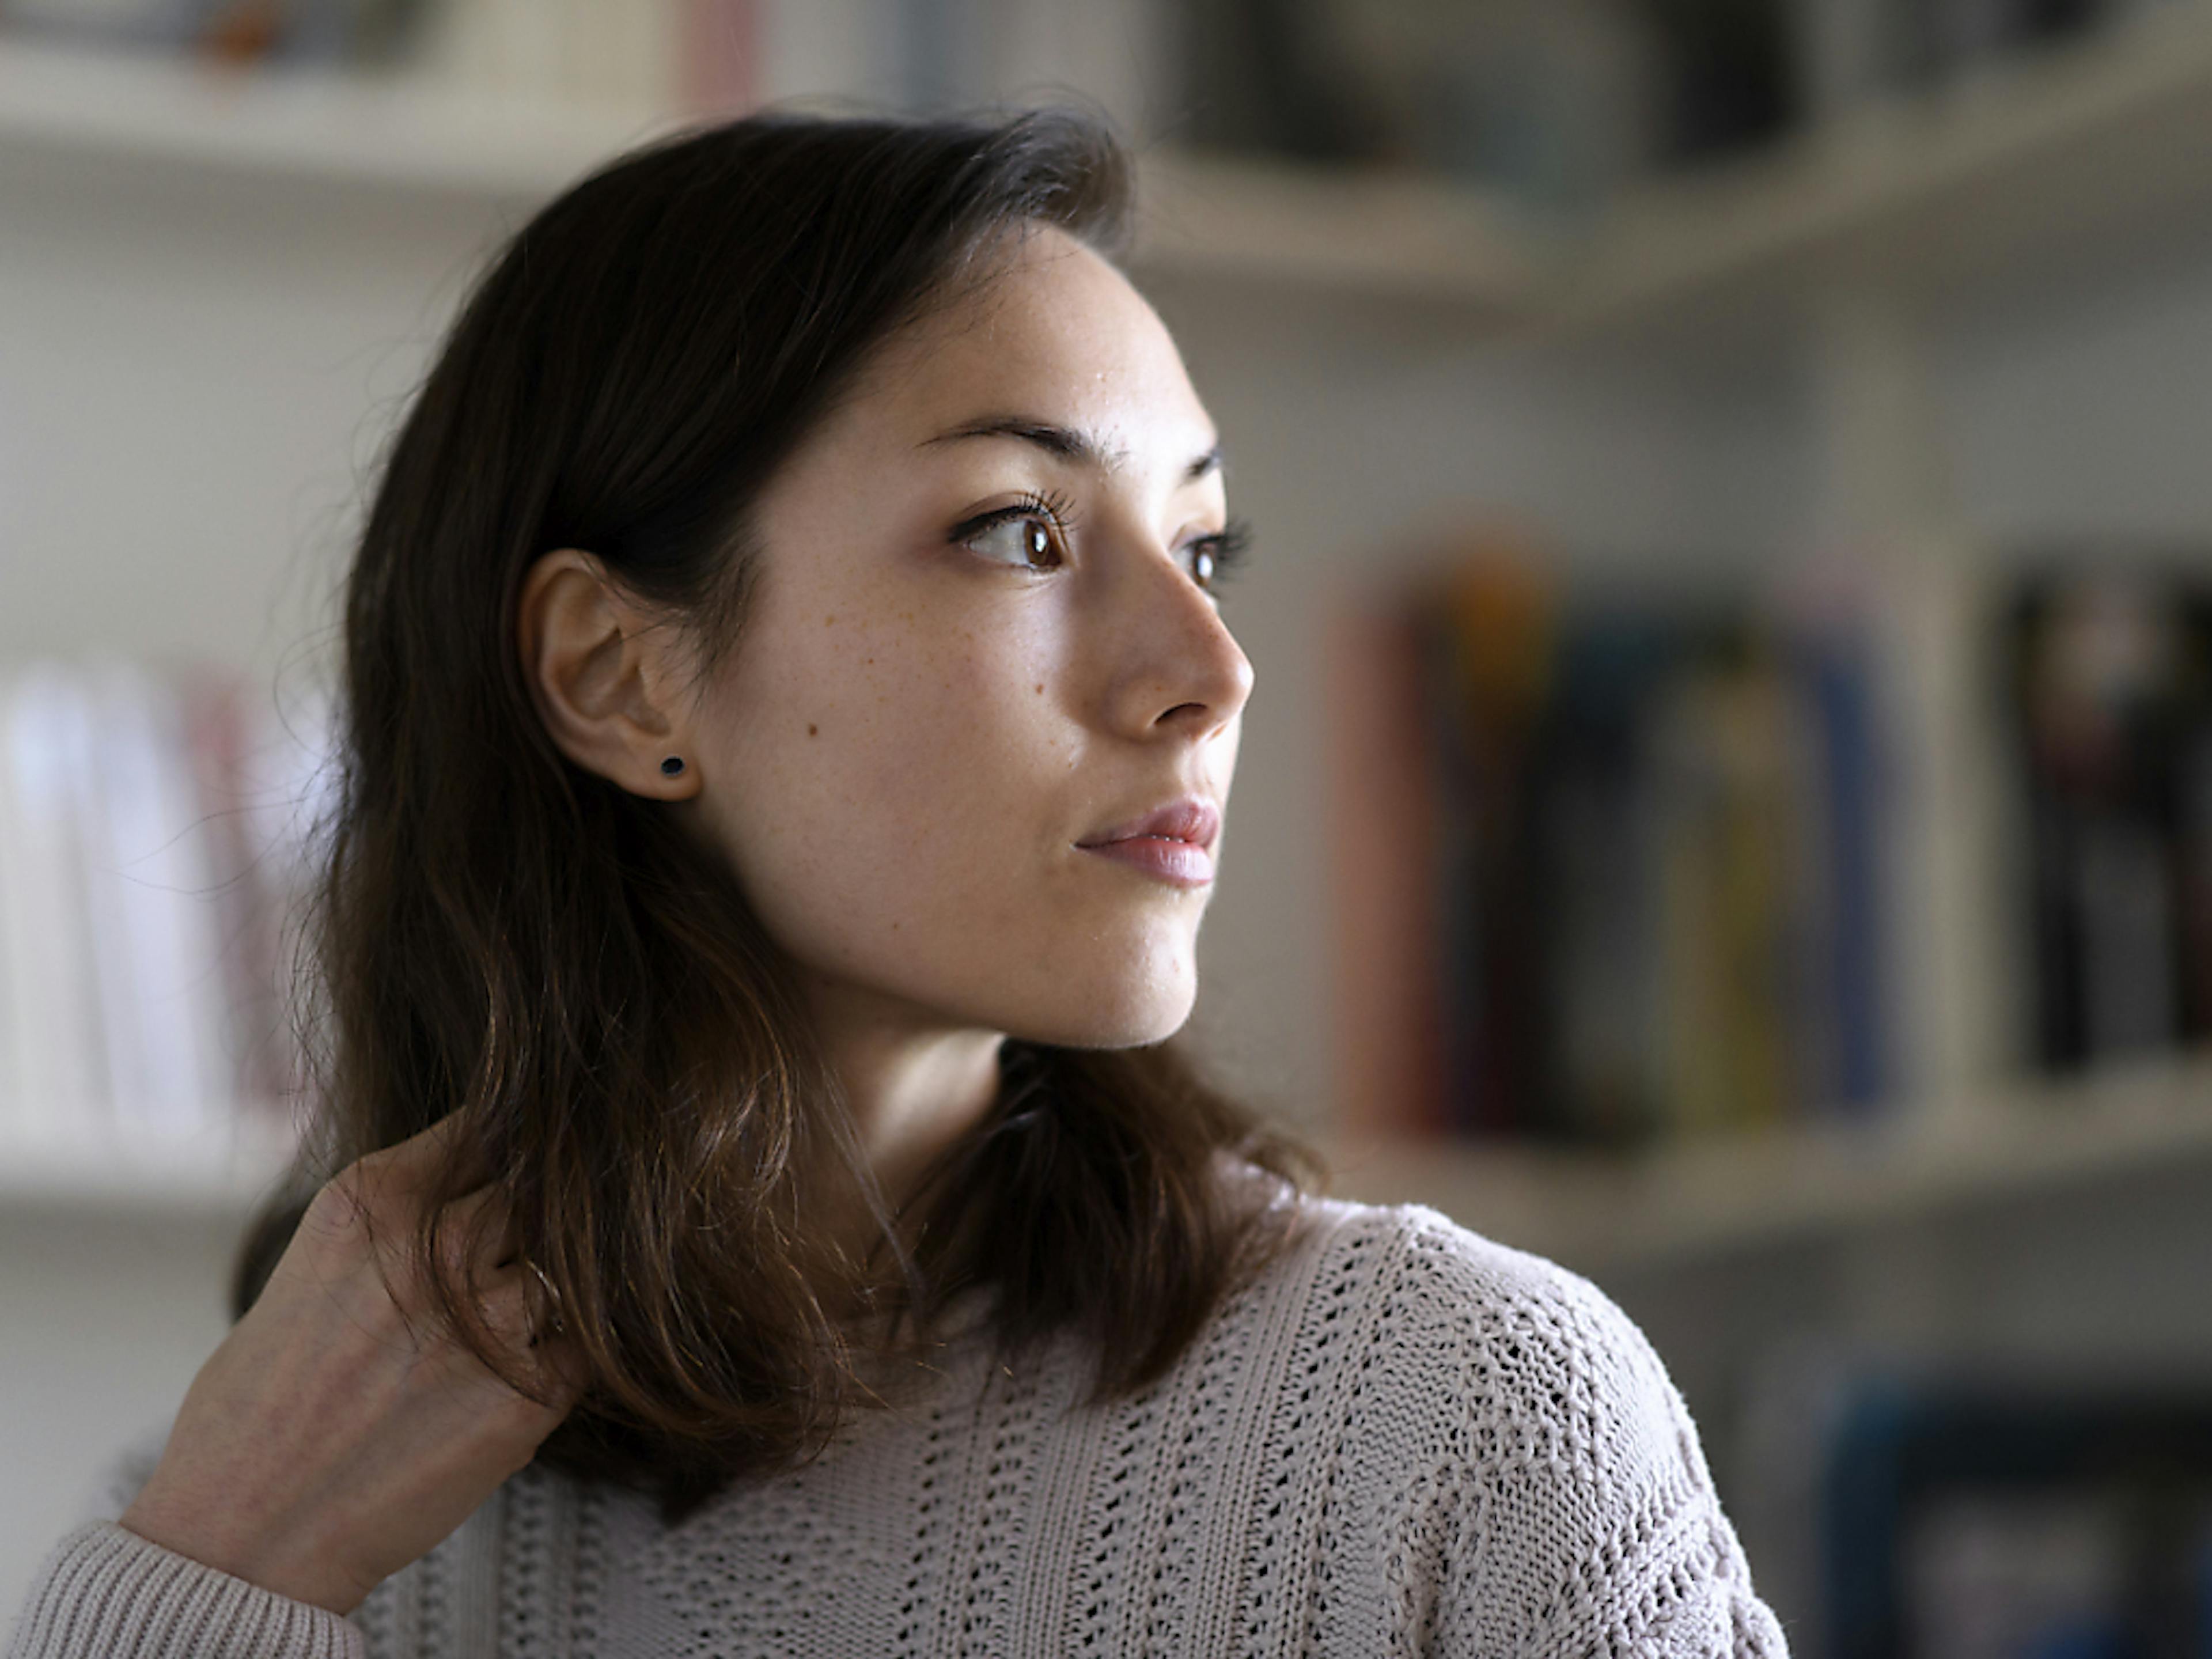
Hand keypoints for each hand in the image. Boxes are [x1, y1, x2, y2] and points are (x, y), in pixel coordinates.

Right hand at [119, 1116, 584, 1615]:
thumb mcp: (316, 1267)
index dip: (511, 1145)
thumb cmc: (261, 1405)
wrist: (249, 1534)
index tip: (520, 1160)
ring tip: (504, 1330)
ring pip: (570, 1263)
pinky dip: (568, 1351)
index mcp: (377, 1202)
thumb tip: (477, 1185)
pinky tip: (523, 1374)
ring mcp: (494, 1318)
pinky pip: (588, 1341)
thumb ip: (401, 1220)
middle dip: (533, 1218)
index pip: (489, 1125)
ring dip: (550, 1289)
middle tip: (509, 1262)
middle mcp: (440, 1246)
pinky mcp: (533, 1391)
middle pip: (537, 1188)